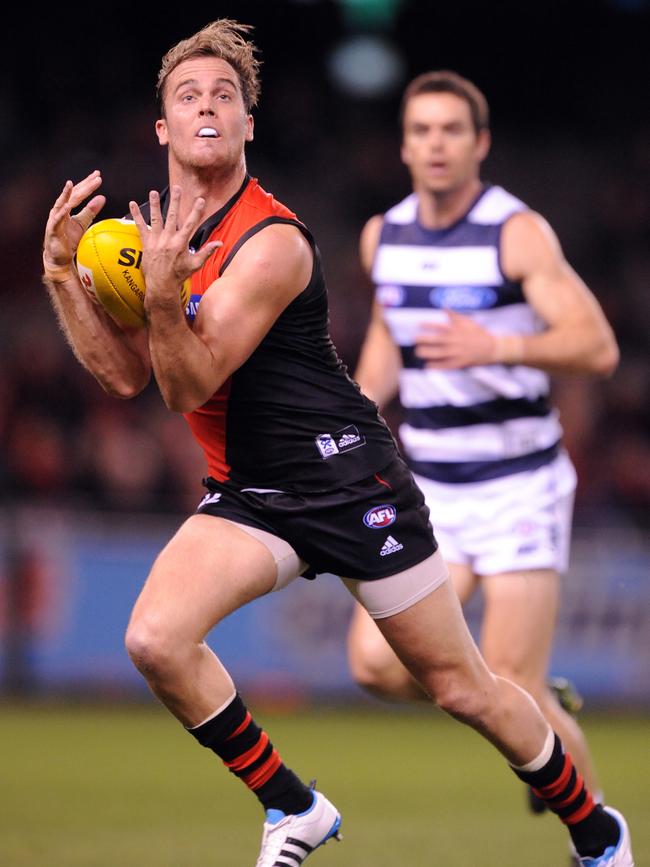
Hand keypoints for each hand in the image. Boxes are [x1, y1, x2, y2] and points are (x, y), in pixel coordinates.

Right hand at [43, 170, 105, 274]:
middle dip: (84, 185)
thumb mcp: (82, 223)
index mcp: (67, 207)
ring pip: (61, 204)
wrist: (59, 257)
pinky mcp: (52, 230)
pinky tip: (67, 206)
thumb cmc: (68, 239)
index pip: (79, 193)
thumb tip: (102, 198)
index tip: (98, 176)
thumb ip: (90, 211)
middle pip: (72, 195)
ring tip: (70, 184)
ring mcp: (54, 219)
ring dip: (66, 194)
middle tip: (96, 177)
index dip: (88, 184)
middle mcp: (59, 210)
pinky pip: (57, 220)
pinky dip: (61, 213)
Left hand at [129, 186, 220, 313]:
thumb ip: (207, 252)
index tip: (200, 200)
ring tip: (153, 192)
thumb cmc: (179, 275)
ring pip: (156, 218)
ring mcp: (156, 240)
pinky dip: (136, 215)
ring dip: (154, 204)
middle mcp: (168, 239)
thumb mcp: (195, 264)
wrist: (162, 285)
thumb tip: (220, 243)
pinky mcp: (146, 243)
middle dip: (175, 201)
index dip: (196, 211)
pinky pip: (140, 227)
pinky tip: (132, 203)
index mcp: (181, 243)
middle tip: (177, 188)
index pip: (191, 224)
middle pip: (172, 216)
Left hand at [414, 310, 497, 368]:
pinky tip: (427, 366)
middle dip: (424, 340)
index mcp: (457, 330)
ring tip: (417, 352)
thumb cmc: (478, 333)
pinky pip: (445, 365)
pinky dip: (436, 366)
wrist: (491, 348)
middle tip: (414, 339)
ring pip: (439, 353)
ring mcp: (457, 353)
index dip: (428, 325)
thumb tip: (445, 307)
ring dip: (427, 353)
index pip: (440, 326)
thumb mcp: (468, 322)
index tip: (418, 325)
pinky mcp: (459, 363)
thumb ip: (455, 315)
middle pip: (437, 340)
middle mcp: (455, 341)